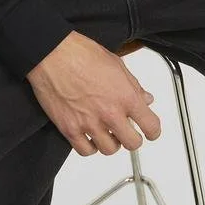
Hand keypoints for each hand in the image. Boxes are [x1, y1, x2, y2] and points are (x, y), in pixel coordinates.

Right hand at [26, 30, 162, 156]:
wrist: (52, 54)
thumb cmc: (81, 54)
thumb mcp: (116, 64)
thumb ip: (133, 85)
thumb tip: (144, 98)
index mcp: (126, 96)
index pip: (151, 126)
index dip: (153, 131)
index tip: (150, 131)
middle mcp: (110, 113)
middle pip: (132, 143)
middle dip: (132, 138)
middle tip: (128, 132)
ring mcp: (89, 123)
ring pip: (109, 150)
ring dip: (111, 143)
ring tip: (107, 133)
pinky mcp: (69, 129)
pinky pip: (85, 150)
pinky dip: (90, 147)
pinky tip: (89, 137)